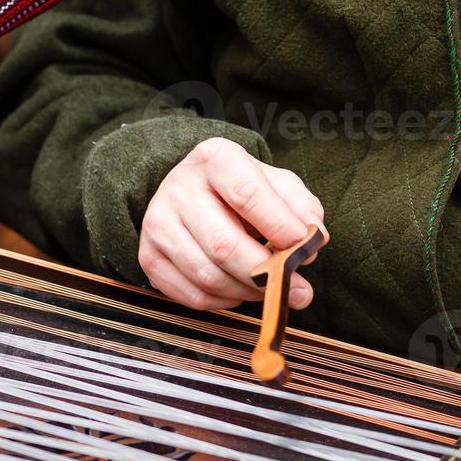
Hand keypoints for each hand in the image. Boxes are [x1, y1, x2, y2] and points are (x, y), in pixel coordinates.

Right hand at [139, 138, 326, 309]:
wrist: (194, 191)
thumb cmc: (242, 190)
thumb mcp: (276, 184)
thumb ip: (301, 208)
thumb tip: (311, 243)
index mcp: (215, 158)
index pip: (247, 194)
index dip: (279, 227)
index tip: (303, 247)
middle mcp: (179, 187)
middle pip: (224, 245)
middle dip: (265, 274)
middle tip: (295, 287)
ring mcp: (158, 223)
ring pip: (208, 276)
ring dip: (248, 292)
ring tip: (268, 287)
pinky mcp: (149, 257)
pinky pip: (192, 295)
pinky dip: (224, 301)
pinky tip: (239, 290)